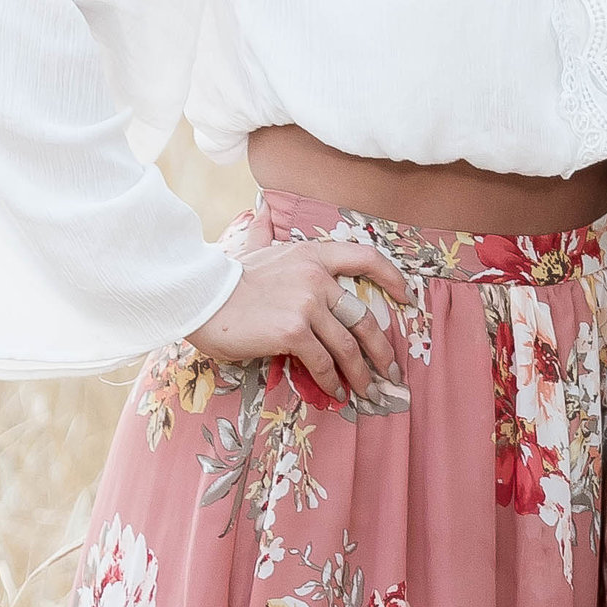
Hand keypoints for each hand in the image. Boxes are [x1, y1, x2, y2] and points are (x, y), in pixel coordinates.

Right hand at [188, 235, 411, 406]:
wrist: (199, 297)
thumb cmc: (225, 279)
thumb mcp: (252, 249)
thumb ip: (264, 233)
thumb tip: (263, 213)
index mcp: (312, 255)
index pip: (365, 258)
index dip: (391, 278)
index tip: (406, 298)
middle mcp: (316, 277)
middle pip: (363, 317)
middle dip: (382, 349)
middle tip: (390, 370)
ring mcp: (307, 304)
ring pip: (348, 346)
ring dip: (361, 374)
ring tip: (368, 391)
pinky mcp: (294, 331)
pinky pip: (323, 362)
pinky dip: (332, 381)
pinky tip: (336, 393)